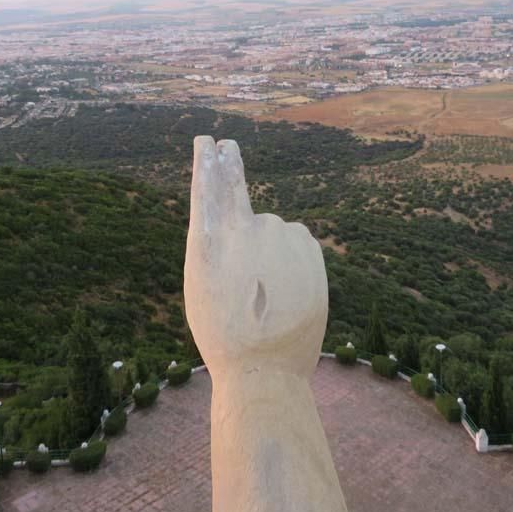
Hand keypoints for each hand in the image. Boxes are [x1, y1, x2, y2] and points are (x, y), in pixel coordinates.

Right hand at [184, 136, 327, 379]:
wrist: (265, 370)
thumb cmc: (224, 332)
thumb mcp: (203, 284)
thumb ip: (217, 243)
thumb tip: (246, 217)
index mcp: (210, 239)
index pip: (210, 187)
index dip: (208, 162)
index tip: (210, 142)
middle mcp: (245, 228)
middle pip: (239, 191)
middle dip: (231, 166)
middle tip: (227, 146)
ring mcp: (280, 235)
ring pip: (273, 231)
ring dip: (269, 249)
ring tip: (264, 291)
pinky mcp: (309, 247)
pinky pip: (297, 243)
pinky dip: (291, 258)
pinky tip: (284, 288)